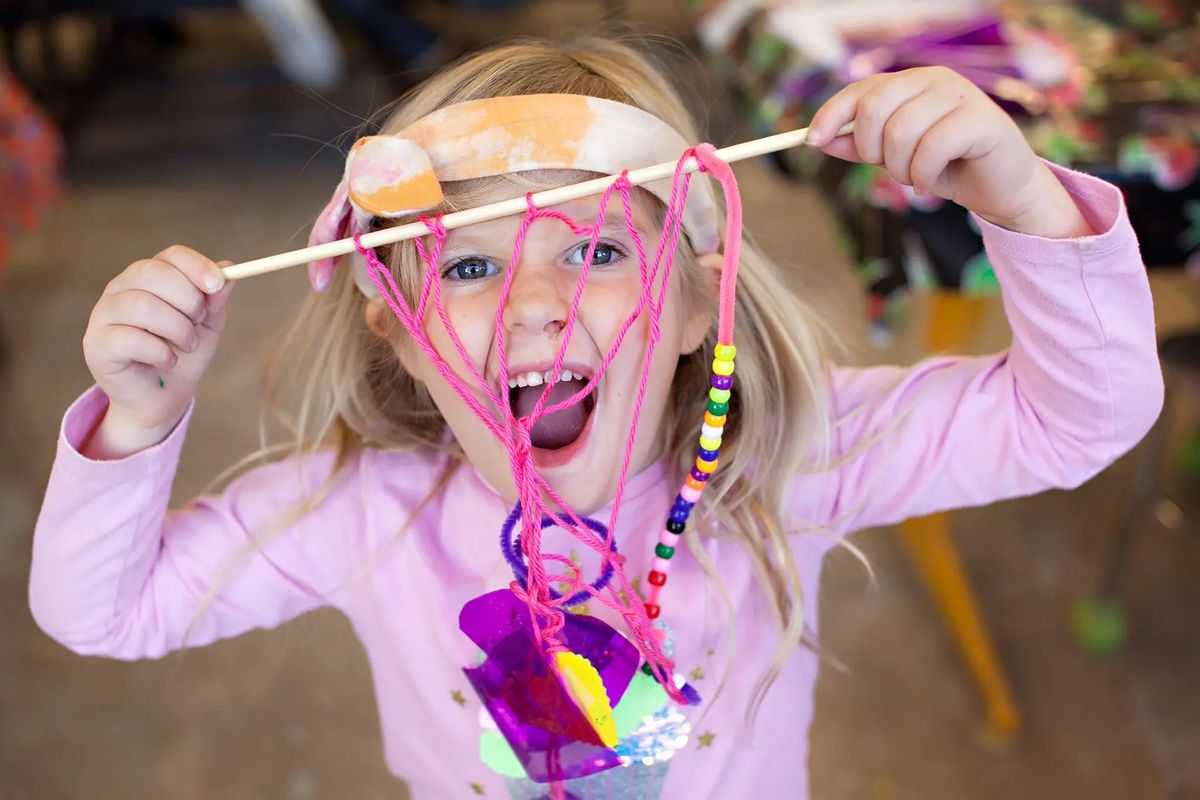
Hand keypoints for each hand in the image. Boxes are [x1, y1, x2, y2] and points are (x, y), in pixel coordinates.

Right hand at [82, 245, 233, 456]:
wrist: (163, 397)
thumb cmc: (183, 354)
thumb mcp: (207, 326)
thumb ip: (215, 300)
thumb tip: (229, 269)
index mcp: (150, 276)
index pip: (171, 256)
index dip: (196, 266)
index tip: (217, 284)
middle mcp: (122, 288)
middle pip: (152, 273)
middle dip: (187, 299)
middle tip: (199, 322)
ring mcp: (104, 314)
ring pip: (142, 305)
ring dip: (177, 329)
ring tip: (187, 345)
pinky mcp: (97, 344)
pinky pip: (131, 338)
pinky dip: (161, 352)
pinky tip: (168, 361)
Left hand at [807, 67, 1089, 237]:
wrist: (999, 188)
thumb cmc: (946, 168)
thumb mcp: (895, 159)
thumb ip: (860, 147)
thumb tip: (820, 140)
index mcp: (912, 83)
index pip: (862, 90)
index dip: (832, 114)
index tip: (812, 141)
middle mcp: (936, 80)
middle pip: (874, 108)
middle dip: (870, 149)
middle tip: (887, 170)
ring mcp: (961, 95)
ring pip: (900, 131)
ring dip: (899, 169)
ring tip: (915, 177)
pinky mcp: (982, 119)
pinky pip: (931, 148)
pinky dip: (922, 176)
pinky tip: (930, 184)